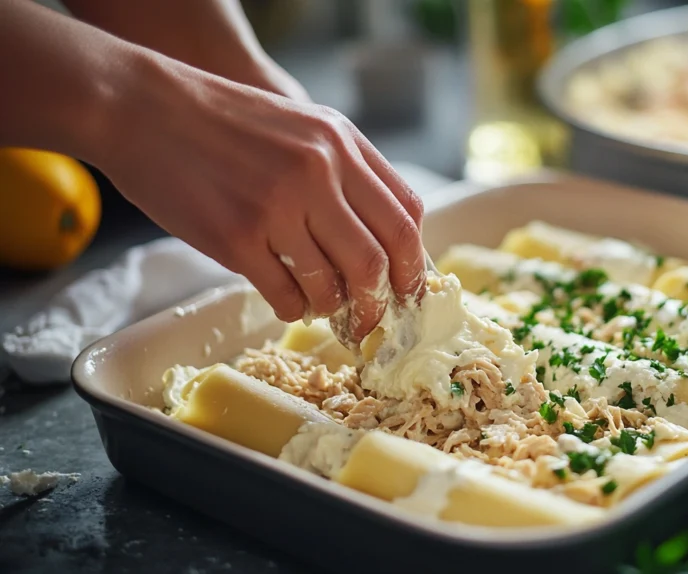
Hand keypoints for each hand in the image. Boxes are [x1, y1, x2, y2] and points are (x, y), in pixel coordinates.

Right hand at [102, 52, 424, 341]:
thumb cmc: (227, 123)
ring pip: (333, 285)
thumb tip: (387, 240)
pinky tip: (288, 300)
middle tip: (375, 320)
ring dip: (334, 308)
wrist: (145, 109)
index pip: (405, 217)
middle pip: (378, 260)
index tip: (409, 288)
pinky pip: (286, 295)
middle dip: (383, 302)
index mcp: (342, 143)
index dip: (413, 263)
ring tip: (323, 306)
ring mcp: (279, 206)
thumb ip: (348, 171)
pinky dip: (295, 308)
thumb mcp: (304, 126)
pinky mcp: (238, 237)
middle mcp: (319, 172)